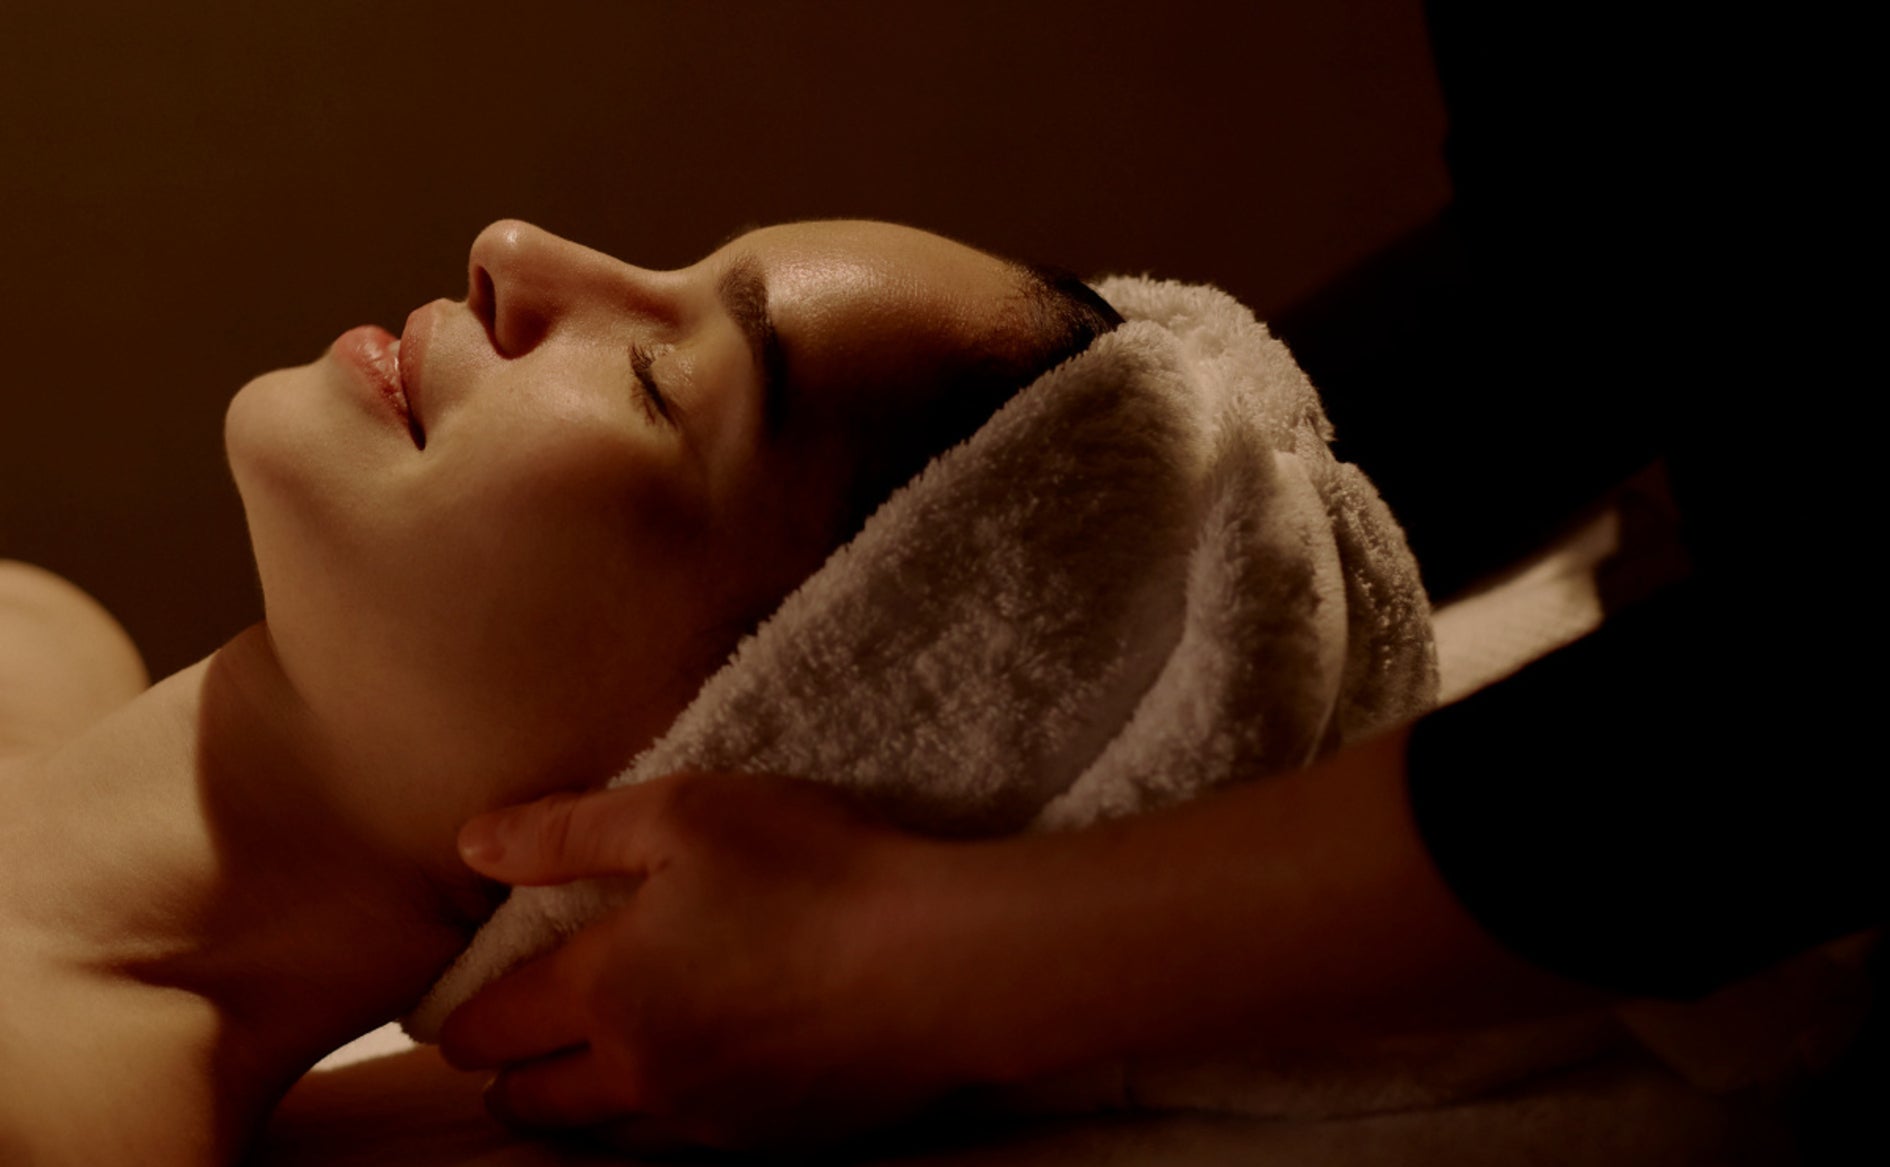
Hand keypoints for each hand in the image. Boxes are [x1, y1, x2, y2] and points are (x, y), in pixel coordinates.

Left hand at [437, 772, 978, 1153]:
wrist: (947, 966)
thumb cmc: (819, 872)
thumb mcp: (685, 813)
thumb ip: (567, 831)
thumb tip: (472, 842)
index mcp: (605, 989)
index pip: (489, 1028)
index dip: (462, 1016)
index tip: (459, 1003)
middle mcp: (640, 1073)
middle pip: (531, 1103)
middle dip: (509, 1075)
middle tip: (517, 1037)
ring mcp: (705, 1122)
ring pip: (602, 1137)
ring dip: (581, 1106)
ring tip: (594, 1062)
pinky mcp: (770, 1147)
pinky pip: (680, 1151)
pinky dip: (660, 1121)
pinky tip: (690, 1078)